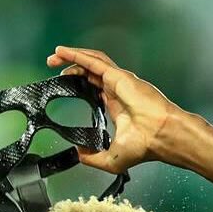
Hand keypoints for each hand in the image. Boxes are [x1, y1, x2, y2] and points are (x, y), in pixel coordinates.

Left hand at [46, 45, 179, 172]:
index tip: (63, 83)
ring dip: (71, 55)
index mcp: (116, 105)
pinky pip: (94, 61)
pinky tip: (64, 52)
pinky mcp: (118, 76)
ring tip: (54, 54)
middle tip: (51, 65)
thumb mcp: (112, 159)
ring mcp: (118, 80)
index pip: (93, 87)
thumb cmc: (146, 146)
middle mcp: (117, 89)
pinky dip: (78, 55)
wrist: (160, 136)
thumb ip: (93, 158)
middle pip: (89, 71)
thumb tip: (78, 154)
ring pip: (91, 61)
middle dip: (69, 65)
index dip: (78, 82)